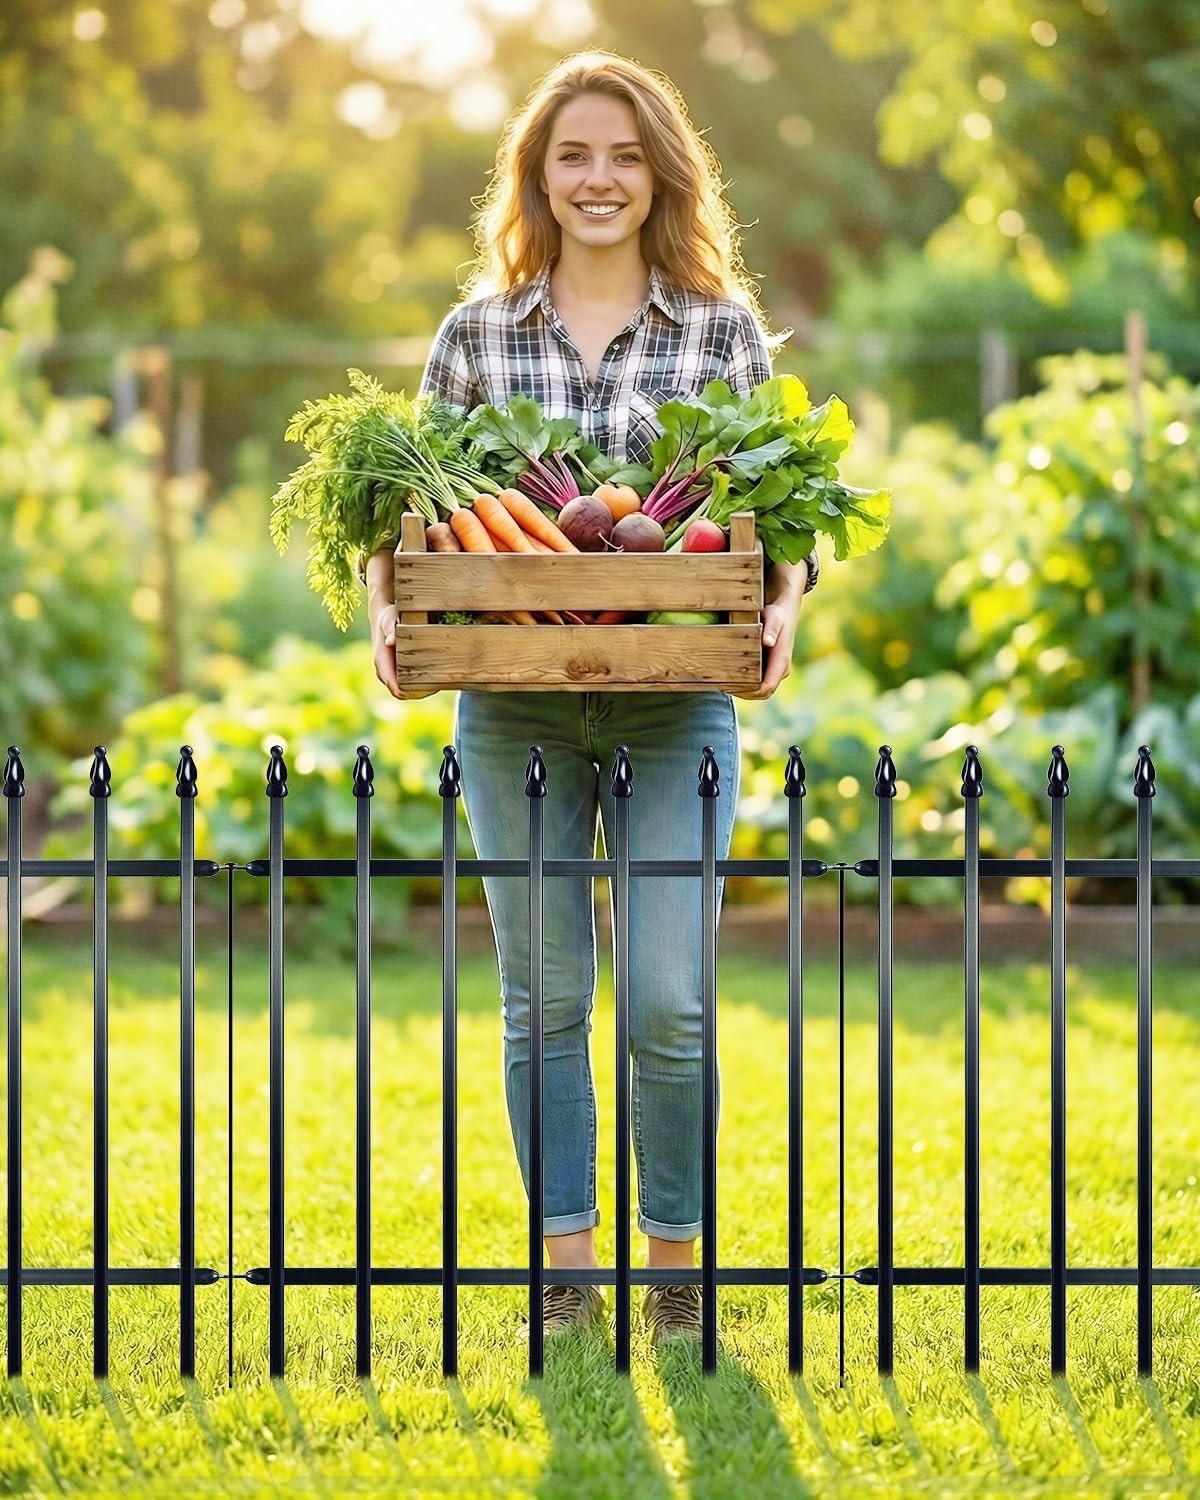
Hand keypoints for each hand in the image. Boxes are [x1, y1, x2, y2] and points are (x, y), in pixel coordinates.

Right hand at [372, 603, 434, 700]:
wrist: (385, 615)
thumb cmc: (388, 617)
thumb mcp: (388, 620)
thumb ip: (390, 630)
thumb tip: (390, 641)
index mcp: (382, 664)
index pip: (394, 687)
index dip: (411, 692)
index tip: (429, 687)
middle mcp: (387, 672)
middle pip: (405, 693)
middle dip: (422, 691)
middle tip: (440, 682)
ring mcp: (394, 673)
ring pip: (410, 691)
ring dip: (425, 688)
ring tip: (442, 678)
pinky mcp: (401, 671)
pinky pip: (413, 684)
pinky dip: (425, 683)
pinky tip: (439, 675)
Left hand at [736, 582, 803, 701]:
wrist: (785, 612)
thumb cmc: (777, 614)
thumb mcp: (774, 618)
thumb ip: (771, 629)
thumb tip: (768, 641)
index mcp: (782, 662)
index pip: (767, 687)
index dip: (750, 691)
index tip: (731, 686)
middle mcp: (781, 670)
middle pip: (762, 693)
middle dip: (744, 693)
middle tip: (723, 686)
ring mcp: (775, 671)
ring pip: (760, 691)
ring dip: (743, 691)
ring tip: (724, 684)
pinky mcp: (770, 668)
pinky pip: (759, 684)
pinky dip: (746, 685)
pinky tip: (730, 678)